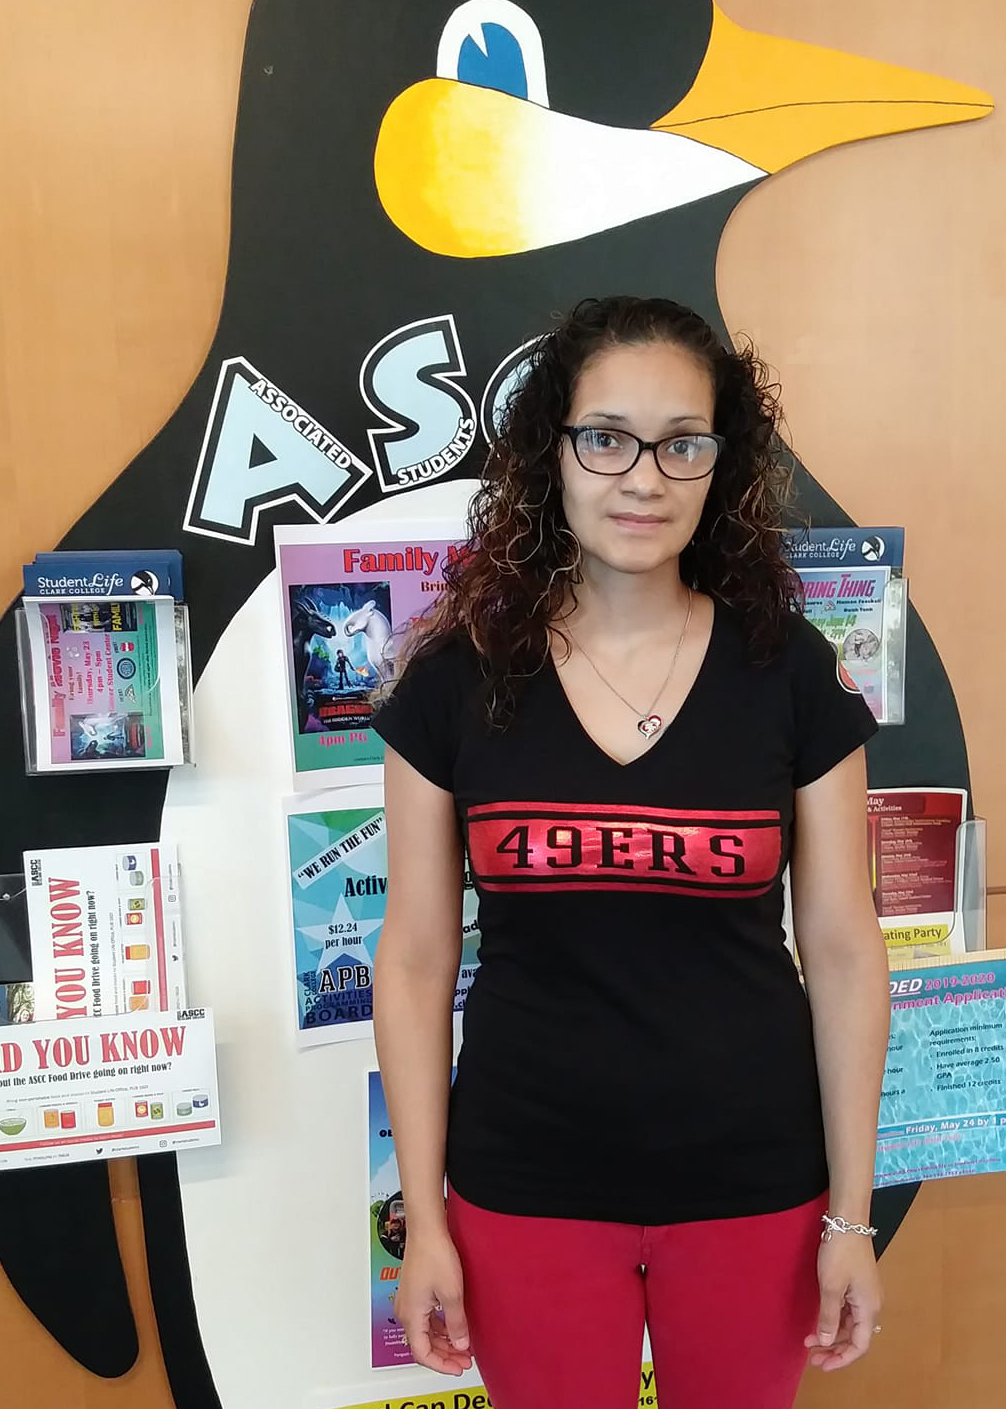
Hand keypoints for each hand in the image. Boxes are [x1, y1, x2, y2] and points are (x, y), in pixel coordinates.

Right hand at [393, 1229, 472, 1376]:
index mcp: (411, 1315)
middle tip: (465, 1359)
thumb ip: (456, 1323)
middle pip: (423, 1343)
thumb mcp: (451, 1294)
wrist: (427, 1230)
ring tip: (463, 1345)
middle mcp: (406, 1310)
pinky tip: (454, 1326)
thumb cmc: (434, 1255)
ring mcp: (409, 1300)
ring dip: (443, 1341)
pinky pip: (426, 1318)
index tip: (458, 1368)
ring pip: (425, 1331)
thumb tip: (460, 1345)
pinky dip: (440, 1327)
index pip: (422, 1353)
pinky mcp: (415, 1291)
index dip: (441, 1364)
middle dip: (445, 1354)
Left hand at [804, 1232, 882, 1371]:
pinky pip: (847, 1311)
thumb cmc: (840, 1254)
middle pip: (855, 1337)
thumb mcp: (831, 1287)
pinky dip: (833, 1320)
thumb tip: (825, 1342)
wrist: (847, 1222)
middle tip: (813, 1358)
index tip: (822, 1365)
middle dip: (834, 1350)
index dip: (842, 1359)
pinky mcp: (856, 1284)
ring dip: (831, 1335)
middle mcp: (870, 1305)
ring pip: (850, 1324)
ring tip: (809, 1341)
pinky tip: (819, 1321)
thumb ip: (828, 1317)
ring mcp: (864, 1294)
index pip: (860, 1345)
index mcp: (869, 1309)